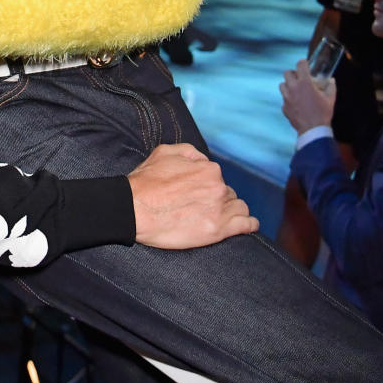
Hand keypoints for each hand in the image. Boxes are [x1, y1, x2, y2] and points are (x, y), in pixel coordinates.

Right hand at [126, 143, 258, 247]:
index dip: (207, 187)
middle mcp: (218, 187)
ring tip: (219, 218)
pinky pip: (246, 225)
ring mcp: (219, 209)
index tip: (197, 195)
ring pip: (239, 208)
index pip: (218, 178)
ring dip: (232, 211)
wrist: (133, 209)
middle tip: (201, 208)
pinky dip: (249, 224)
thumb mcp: (165, 152)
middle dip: (218, 200)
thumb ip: (190, 152)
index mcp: (209, 169)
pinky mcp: (218, 230)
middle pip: (228, 193)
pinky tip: (248, 226)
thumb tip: (203, 160)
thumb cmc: (145, 182)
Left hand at [280, 59, 335, 133]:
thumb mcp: (330, 99)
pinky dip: (288, 98)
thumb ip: (331, 87)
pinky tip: (296, 102)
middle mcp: (293, 88)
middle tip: (299, 77)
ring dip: (288, 84)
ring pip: (282, 85)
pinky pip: (284, 99)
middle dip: (293, 73)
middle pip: (287, 73)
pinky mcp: (284, 107)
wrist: (313, 130)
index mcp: (304, 83)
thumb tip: (331, 81)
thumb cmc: (322, 114)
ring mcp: (287, 98)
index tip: (305, 64)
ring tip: (296, 89)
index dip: (303, 62)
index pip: (300, 65)